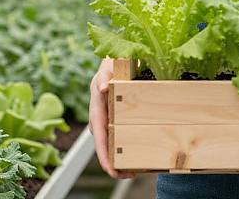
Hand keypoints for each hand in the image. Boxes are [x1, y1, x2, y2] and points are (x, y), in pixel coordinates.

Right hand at [89, 59, 135, 179]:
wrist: (115, 63)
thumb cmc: (110, 67)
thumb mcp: (107, 69)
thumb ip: (104, 77)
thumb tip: (103, 88)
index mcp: (97, 110)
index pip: (100, 137)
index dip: (104, 156)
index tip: (112, 170)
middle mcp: (102, 119)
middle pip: (107, 146)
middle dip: (114, 163)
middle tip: (128, 176)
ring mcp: (110, 120)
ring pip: (115, 143)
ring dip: (123, 158)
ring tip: (136, 171)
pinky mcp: (119, 119)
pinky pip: (123, 135)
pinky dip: (130, 146)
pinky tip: (141, 153)